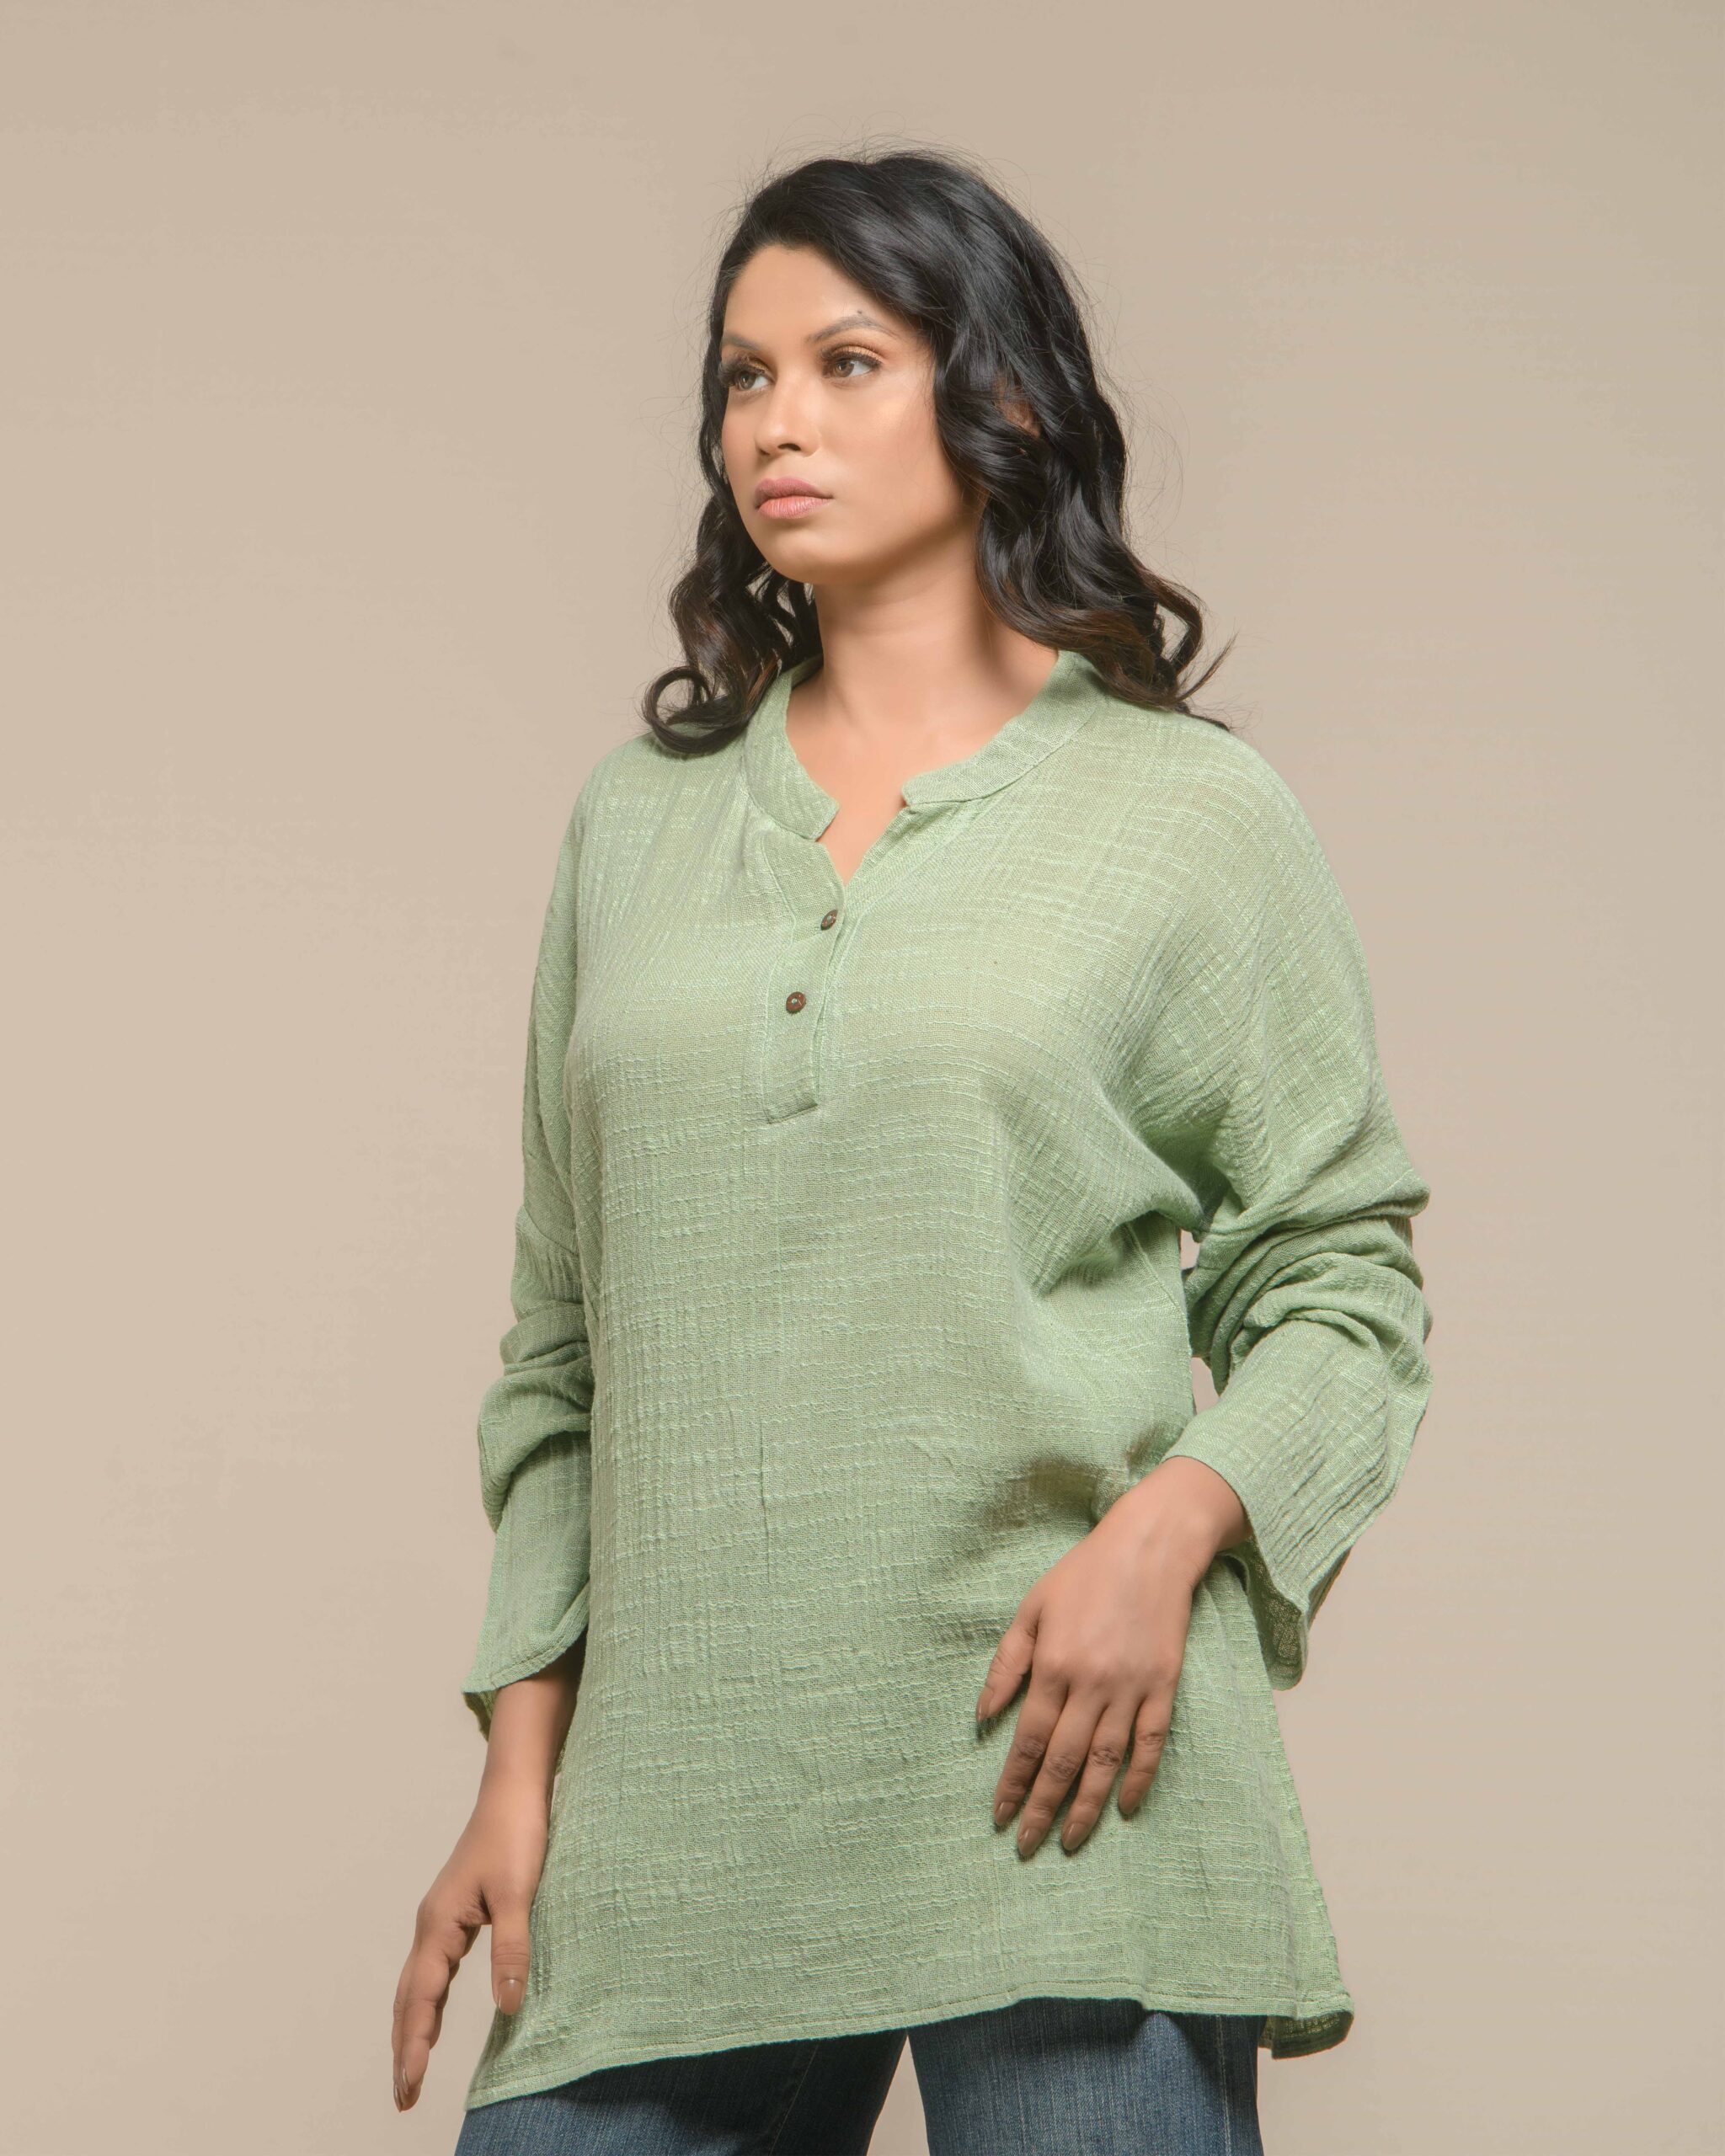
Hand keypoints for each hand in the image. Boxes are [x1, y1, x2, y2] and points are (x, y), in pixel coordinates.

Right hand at [390, 1776, 550, 2111]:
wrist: (514, 1790)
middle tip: (402, 2098)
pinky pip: (433, 1969)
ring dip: (412, 2027)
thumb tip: (508, 2005)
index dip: (414, 2046)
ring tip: (410, 2070)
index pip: (421, 1999)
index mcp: (440, 1924)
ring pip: (416, 1985)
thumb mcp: (519, 1893)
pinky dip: (426, 2001)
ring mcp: (441, 1919)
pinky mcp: (456, 1913)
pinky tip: (433, 2016)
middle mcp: (431, 1925)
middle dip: (403, 2048)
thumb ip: (512, 1949)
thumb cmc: (516, 1835)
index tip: (408, 2088)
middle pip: (408, 1998)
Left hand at [976, 1458, 1248, 1855]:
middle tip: (1027, 1846)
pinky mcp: (1163, 1687)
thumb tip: (983, 1718)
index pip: (1028, 1741)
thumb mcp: (1031, 1609)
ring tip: (1071, 1843)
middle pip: (1063, 1761)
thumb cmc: (1083, 1575)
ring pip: (1105, 1763)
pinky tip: (1125, 1808)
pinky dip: (1139, 1779)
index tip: (1000, 1816)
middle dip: (1043, 1809)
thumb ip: (1006, 1665)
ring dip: (1086, 1807)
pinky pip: (1151, 1744)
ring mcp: (1131, 1688)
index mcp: (1052, 1664)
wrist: (1150, 1548)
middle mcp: (1090, 1684)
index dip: (1013, 1783)